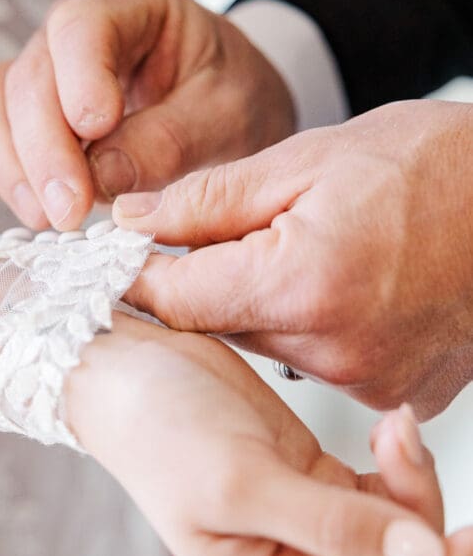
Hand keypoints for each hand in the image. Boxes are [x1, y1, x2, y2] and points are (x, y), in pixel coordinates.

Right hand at [0, 0, 293, 229]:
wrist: (230, 110)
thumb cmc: (234, 99)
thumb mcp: (227, 116)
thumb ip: (169, 140)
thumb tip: (99, 178)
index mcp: (132, 2)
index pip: (83, 26)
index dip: (78, 77)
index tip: (95, 129)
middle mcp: (74, 30)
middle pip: (29, 76)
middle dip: (43, 150)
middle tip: (68, 213)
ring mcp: (39, 70)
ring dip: (7, 166)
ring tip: (44, 220)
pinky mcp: (19, 114)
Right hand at [66, 313, 472, 555]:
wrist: (129, 367)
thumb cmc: (158, 432)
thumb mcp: (242, 483)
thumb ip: (333, 524)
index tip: (456, 541)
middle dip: (418, 518)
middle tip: (402, 449)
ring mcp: (306, 513)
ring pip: (396, 527)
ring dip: (411, 481)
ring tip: (392, 427)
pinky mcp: (313, 470)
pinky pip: (381, 486)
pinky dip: (396, 459)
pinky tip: (386, 426)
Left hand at [113, 99, 472, 417]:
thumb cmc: (432, 166)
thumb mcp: (307, 159)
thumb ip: (206, 201)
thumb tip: (130, 223)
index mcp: (303, 284)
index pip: (177, 299)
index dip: (141, 275)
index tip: (124, 257)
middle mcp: (334, 352)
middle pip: (220, 327)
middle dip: (210, 282)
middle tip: (232, 234)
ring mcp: (371, 383)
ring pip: (268, 347)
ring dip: (264, 305)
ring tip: (308, 250)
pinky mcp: (398, 395)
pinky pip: (320, 365)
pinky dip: (314, 329)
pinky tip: (346, 285)